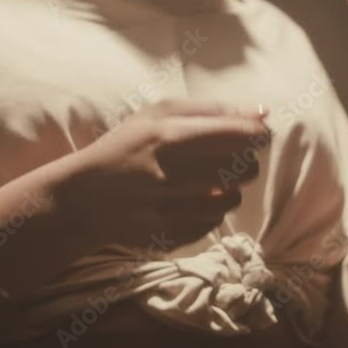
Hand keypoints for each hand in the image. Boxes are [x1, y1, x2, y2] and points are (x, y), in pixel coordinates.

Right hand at [62, 100, 269, 248]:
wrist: (84, 199)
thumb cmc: (125, 148)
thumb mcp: (158, 116)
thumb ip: (212, 111)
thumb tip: (264, 113)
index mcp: (168, 138)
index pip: (238, 136)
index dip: (257, 135)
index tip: (259, 136)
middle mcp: (171, 176)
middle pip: (242, 169)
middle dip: (244, 162)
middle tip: (229, 158)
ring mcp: (171, 210)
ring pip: (232, 199)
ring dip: (229, 189)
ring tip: (209, 180)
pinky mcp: (170, 236)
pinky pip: (213, 223)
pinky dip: (210, 211)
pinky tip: (191, 202)